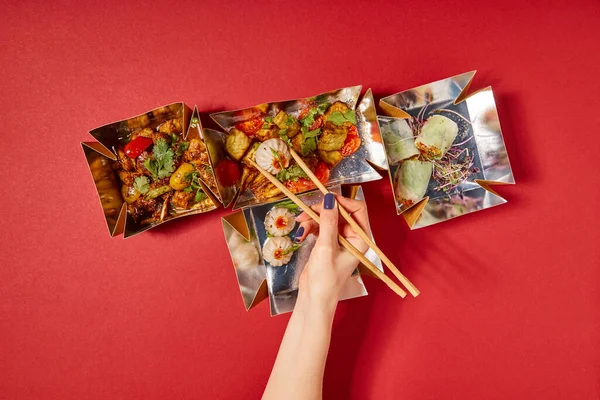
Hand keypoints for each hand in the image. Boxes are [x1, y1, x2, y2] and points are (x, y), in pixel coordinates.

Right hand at [294, 193, 370, 309]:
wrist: (314, 297)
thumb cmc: (326, 277)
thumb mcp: (326, 247)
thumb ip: (328, 221)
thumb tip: (329, 199)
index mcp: (360, 238)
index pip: (357, 210)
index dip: (342, 202)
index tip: (326, 199)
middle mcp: (352, 237)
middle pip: (339, 212)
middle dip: (321, 211)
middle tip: (306, 213)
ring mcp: (339, 240)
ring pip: (326, 218)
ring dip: (312, 220)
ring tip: (300, 226)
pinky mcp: (327, 243)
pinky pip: (319, 227)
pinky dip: (310, 227)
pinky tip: (301, 234)